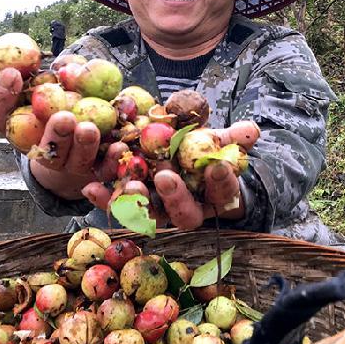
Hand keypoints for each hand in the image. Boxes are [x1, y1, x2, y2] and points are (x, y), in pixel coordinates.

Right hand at [0, 67, 118, 199]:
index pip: (0, 115)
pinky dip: (112, 159)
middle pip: (45, 148)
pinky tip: (119, 145)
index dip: (1, 96)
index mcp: (22, 130)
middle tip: (63, 117)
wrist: (87, 141)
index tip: (12, 74)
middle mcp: (44, 151)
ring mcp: (70, 165)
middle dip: (55, 133)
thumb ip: (54, 74)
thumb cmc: (64, 104)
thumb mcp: (56, 85)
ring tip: (89, 129)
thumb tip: (59, 63)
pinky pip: (104, 170)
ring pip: (76, 161)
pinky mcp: (96, 173)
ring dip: (83, 146)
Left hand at [81, 121, 260, 229]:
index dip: (221, 181)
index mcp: (212, 196)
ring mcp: (157, 212)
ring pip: (148, 213)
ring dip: (138, 200)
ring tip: (131, 183)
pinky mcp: (129, 207)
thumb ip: (232, 137)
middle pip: (183, 211)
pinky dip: (104, 196)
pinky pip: (117, 205)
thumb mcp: (215, 140)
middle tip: (166, 176)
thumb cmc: (200, 150)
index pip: (222, 192)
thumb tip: (253, 130)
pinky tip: (90, 185)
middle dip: (175, 195)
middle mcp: (185, 210)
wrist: (171, 158)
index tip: (218, 166)